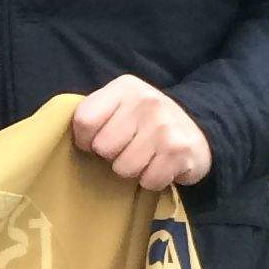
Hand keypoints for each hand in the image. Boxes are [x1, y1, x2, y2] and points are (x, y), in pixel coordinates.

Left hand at [71, 76, 210, 190]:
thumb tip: (70, 138)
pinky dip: (153, 180)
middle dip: (112, 155)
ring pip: (123, 168)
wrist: (198, 130)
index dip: (85, 139)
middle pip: (103, 147)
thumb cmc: (146, 122)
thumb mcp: (121, 105)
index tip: (95, 142)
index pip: (84, 120)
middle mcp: (146, 101)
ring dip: (133, 170)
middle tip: (128, 148)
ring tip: (146, 156)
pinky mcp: (179, 151)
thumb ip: (96, 113)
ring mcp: (164, 126)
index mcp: (125, 87)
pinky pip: (148, 181)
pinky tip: (160, 165)